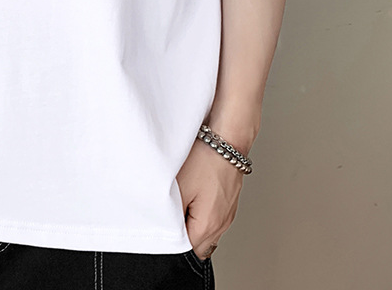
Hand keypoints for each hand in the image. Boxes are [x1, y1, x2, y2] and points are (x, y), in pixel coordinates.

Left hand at [176, 137, 243, 260]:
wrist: (226, 140)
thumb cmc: (205, 160)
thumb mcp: (178, 188)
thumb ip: (172, 215)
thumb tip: (168, 230)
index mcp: (208, 226)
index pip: (186, 251)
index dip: (172, 241)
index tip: (163, 226)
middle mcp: (221, 225)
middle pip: (196, 244)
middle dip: (182, 235)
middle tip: (171, 214)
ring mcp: (226, 214)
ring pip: (204, 231)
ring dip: (192, 223)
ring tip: (182, 202)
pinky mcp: (227, 203)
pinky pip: (211, 217)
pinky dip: (200, 212)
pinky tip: (193, 195)